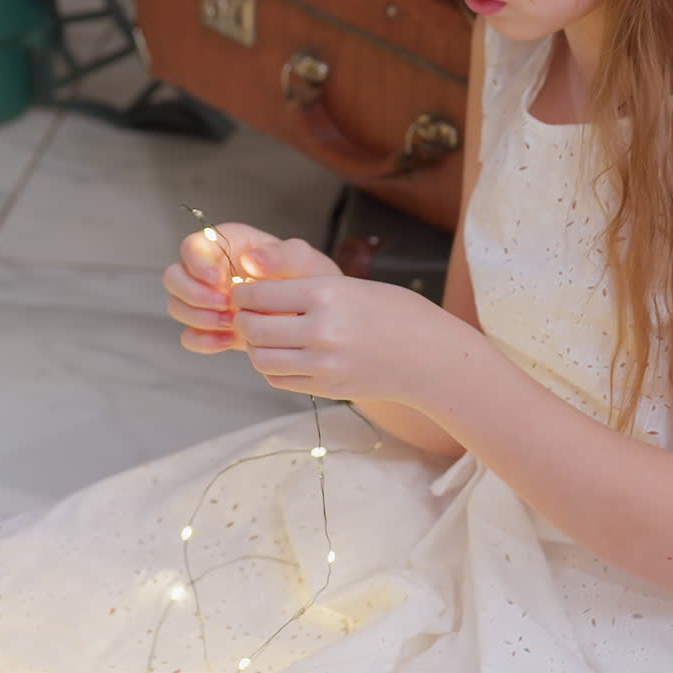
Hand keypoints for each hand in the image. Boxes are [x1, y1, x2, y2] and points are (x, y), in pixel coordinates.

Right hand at [163, 224, 341, 353]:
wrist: (318, 316)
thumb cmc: (311, 280)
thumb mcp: (304, 263)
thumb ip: (282, 255)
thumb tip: (248, 260)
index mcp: (227, 244)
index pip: (192, 246)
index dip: (197, 263)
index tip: (219, 280)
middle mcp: (210, 270)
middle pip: (174, 277)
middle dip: (194, 294)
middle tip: (225, 306)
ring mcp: (208, 300)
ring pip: (178, 306)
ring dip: (199, 317)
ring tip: (234, 324)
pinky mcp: (212, 327)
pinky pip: (190, 335)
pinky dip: (203, 340)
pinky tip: (228, 341)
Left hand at [234, 273, 445, 402]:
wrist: (430, 355)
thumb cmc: (392, 311)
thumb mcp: (349, 285)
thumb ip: (303, 287)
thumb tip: (252, 292)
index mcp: (327, 293)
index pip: (259, 294)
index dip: (242, 293)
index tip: (242, 292)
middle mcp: (322, 329)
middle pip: (253, 328)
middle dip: (243, 320)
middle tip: (247, 315)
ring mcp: (324, 363)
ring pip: (261, 358)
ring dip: (255, 347)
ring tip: (266, 337)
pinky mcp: (327, 387)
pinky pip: (279, 380)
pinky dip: (273, 368)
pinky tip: (286, 356)